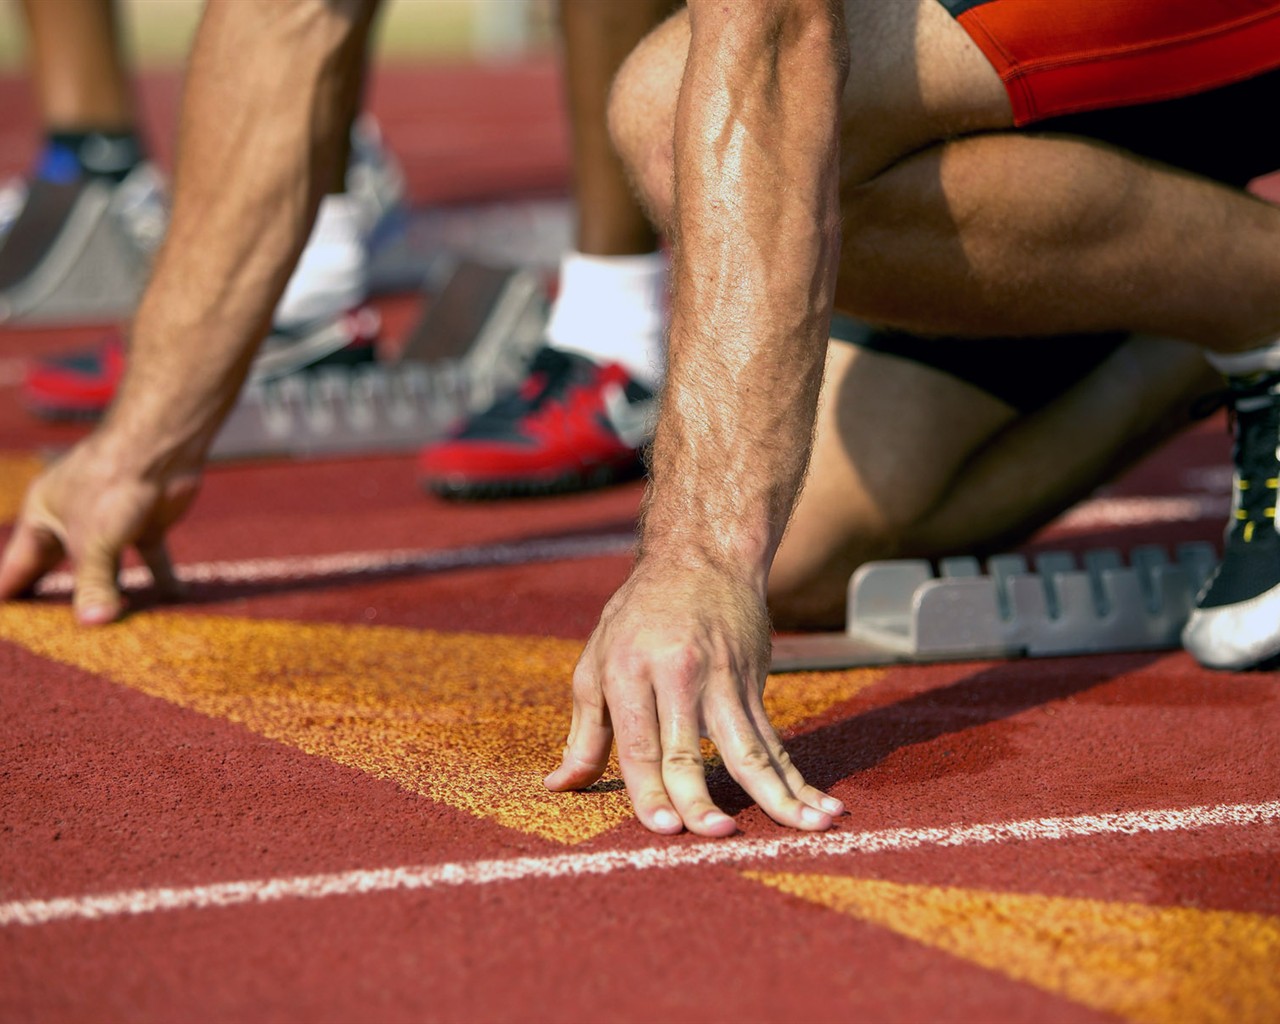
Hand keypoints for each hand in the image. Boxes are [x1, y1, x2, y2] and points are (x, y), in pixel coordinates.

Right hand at [0, 433, 199, 623]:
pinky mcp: (145, 525)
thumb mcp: (93, 540)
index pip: (16, 566)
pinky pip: (152, 560)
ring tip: (111, 632)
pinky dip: (162, 581)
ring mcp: (110, 523)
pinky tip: (172, 604)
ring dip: (112, 595)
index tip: (8, 627)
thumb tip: (94, 624)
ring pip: (107, 569)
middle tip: (54, 639)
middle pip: (59, 569)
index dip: (10, 594)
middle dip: (58, 602)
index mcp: (42, 517)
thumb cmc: (111, 482)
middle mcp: (72, 521)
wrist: (160, 446)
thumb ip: (93, 584)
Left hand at [545, 560, 843, 835]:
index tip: (663, 828)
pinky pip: (775, 741)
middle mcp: (677, 676)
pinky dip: (797, 778)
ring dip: (777, 794)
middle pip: (689, 749)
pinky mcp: (754, 684)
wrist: (702, 557)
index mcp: (629, 671)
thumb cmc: (638, 616)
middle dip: (702, 798)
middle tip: (714, 835)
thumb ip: (584, 732)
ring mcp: (723, 680)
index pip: (639, 743)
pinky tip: (821, 807)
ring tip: (804, 828)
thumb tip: (558, 787)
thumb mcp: (597, 661)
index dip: (650, 789)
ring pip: (748, 748)